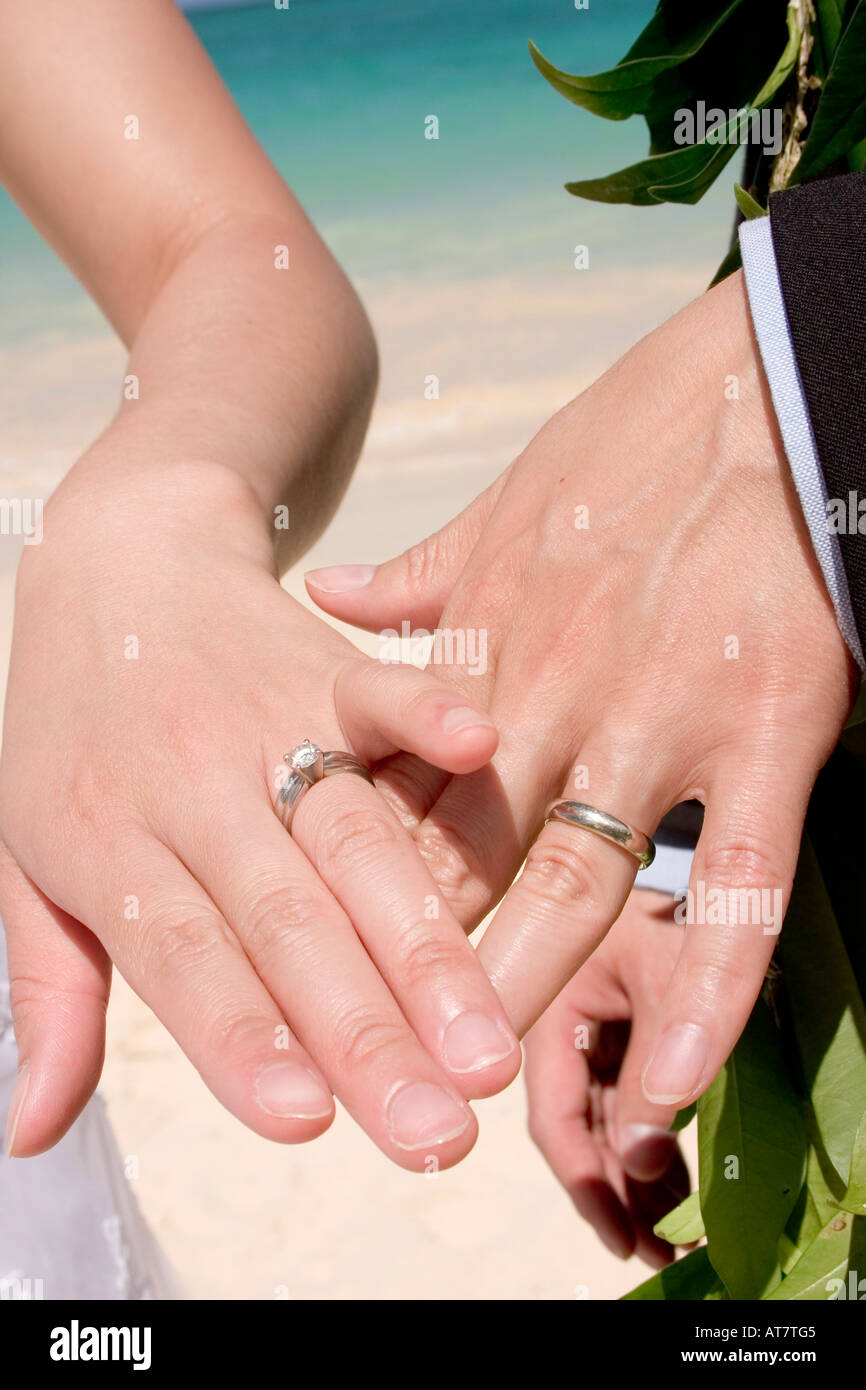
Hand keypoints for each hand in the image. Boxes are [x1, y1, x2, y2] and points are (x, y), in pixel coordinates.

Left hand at [0, 457, 519, 1168]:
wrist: (115, 558)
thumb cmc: (69, 729)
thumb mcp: (23, 860)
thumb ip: (47, 995)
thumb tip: (30, 1133)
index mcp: (109, 843)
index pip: (183, 955)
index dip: (243, 1038)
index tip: (308, 1122)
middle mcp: (191, 789)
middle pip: (286, 919)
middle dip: (365, 1032)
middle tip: (435, 1136)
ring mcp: (265, 725)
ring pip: (354, 840)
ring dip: (427, 943)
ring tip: (489, 1046)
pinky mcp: (324, 668)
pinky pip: (380, 692)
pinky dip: (427, 717)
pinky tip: (485, 748)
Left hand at [307, 269, 856, 1108]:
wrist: (762, 380)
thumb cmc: (634, 441)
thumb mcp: (500, 505)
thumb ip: (416, 576)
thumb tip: (326, 597)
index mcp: (487, 649)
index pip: (392, 795)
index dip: (342, 890)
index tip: (302, 964)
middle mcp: (554, 697)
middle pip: (457, 861)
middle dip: (404, 971)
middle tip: (360, 1066)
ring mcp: (660, 718)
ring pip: (569, 886)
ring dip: (514, 995)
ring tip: (469, 1096)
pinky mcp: (769, 727)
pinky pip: (737, 883)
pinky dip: (703, 989)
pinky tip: (666, 1085)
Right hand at [525, 889, 688, 1265]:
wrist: (706, 833)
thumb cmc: (682, 894)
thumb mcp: (667, 980)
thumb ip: (651, 1069)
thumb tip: (643, 1163)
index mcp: (548, 993)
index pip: (550, 1105)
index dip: (582, 1174)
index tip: (618, 1232)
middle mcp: (559, 1009)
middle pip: (575, 1121)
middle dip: (611, 1188)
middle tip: (652, 1248)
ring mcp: (593, 1016)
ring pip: (604, 1114)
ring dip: (632, 1172)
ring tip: (670, 1233)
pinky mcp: (626, 1017)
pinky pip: (630, 1092)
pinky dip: (650, 1137)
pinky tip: (673, 1181)